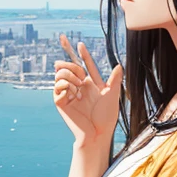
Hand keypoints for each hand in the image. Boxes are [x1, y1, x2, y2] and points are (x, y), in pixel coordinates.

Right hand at [53, 34, 122, 155]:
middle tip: (80, 75)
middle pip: (68, 66)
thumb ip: (115, 80)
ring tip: (78, 85)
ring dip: (69, 75)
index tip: (79, 43)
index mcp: (90, 84)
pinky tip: (73, 94)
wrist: (98, 133)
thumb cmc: (107, 117)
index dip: (82, 54)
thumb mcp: (113, 96)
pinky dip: (65, 86)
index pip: (84, 65)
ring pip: (60, 74)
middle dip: (72, 64)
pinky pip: (57, 86)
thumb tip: (119, 65)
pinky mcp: (61, 102)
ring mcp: (68, 93)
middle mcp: (78, 86)